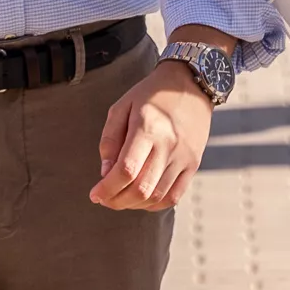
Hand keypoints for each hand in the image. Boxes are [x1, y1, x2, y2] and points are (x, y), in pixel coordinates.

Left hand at [94, 58, 213, 210]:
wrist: (191, 84)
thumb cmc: (151, 94)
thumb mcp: (122, 107)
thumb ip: (110, 140)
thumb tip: (105, 172)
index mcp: (147, 128)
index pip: (126, 170)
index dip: (107, 188)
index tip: (95, 194)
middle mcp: (168, 145)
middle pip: (141, 188)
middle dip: (117, 201)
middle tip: (104, 199)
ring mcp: (183, 157)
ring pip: (157, 196)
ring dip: (134, 205)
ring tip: (121, 198)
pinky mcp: (194, 163)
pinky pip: (174, 196)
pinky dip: (155, 204)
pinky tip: (142, 199)